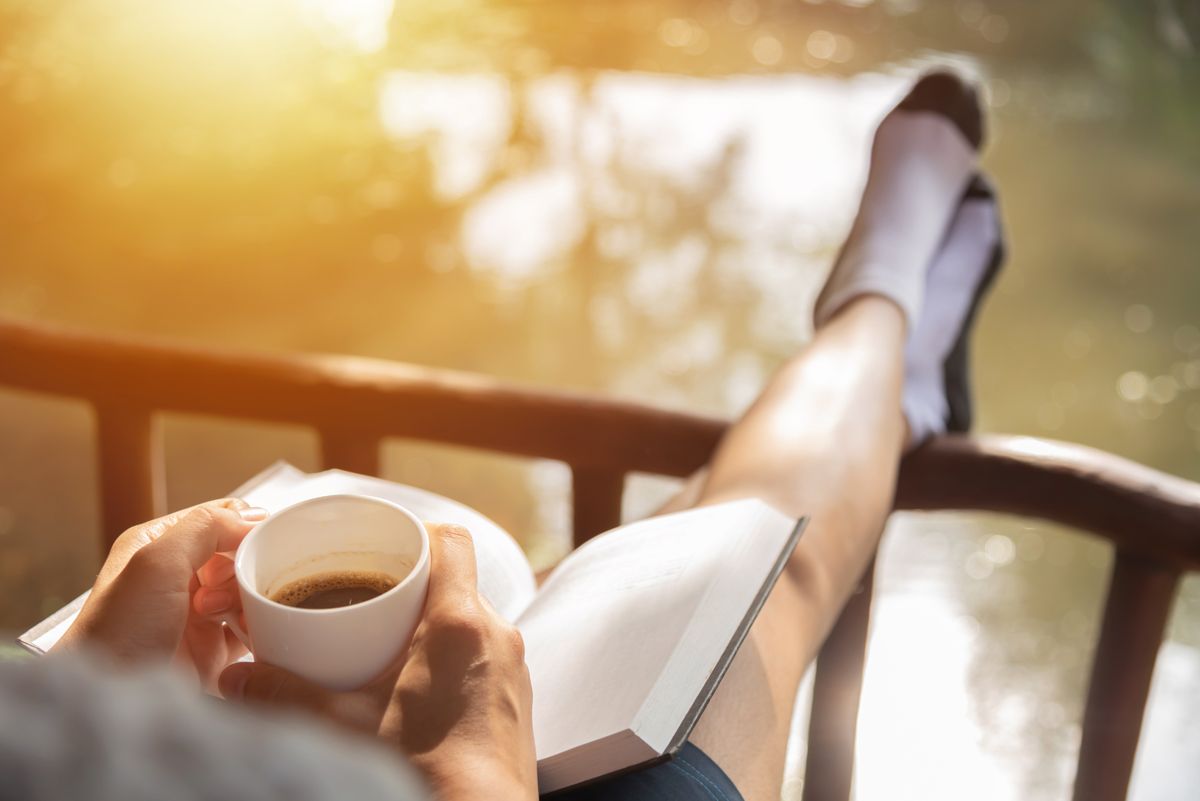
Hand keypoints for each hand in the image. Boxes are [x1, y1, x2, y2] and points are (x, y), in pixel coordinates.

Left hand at [55, 499, 267, 690]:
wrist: (113, 706)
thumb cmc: (118, 634)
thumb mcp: (156, 562)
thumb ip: (205, 526)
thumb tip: (256, 518)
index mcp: (159, 545)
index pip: (219, 518)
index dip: (245, 528)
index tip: (263, 544)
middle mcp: (178, 577)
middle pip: (240, 555)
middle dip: (251, 569)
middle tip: (245, 588)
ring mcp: (196, 615)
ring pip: (249, 591)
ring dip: (256, 600)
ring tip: (242, 618)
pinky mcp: (213, 650)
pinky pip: (252, 629)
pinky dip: (262, 629)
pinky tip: (256, 635)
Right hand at [218, 523, 536, 800]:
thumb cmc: (428, 771)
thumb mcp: (344, 726)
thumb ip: (286, 694)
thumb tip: (239, 679)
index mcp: (459, 623)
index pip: (450, 541)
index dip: (416, 535)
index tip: (383, 549)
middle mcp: (497, 636)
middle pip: (456, 582)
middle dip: (411, 588)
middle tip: (369, 606)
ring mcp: (512, 668)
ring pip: (471, 621)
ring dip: (432, 627)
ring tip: (388, 651)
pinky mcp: (514, 698)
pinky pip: (484, 656)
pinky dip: (452, 660)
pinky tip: (417, 690)